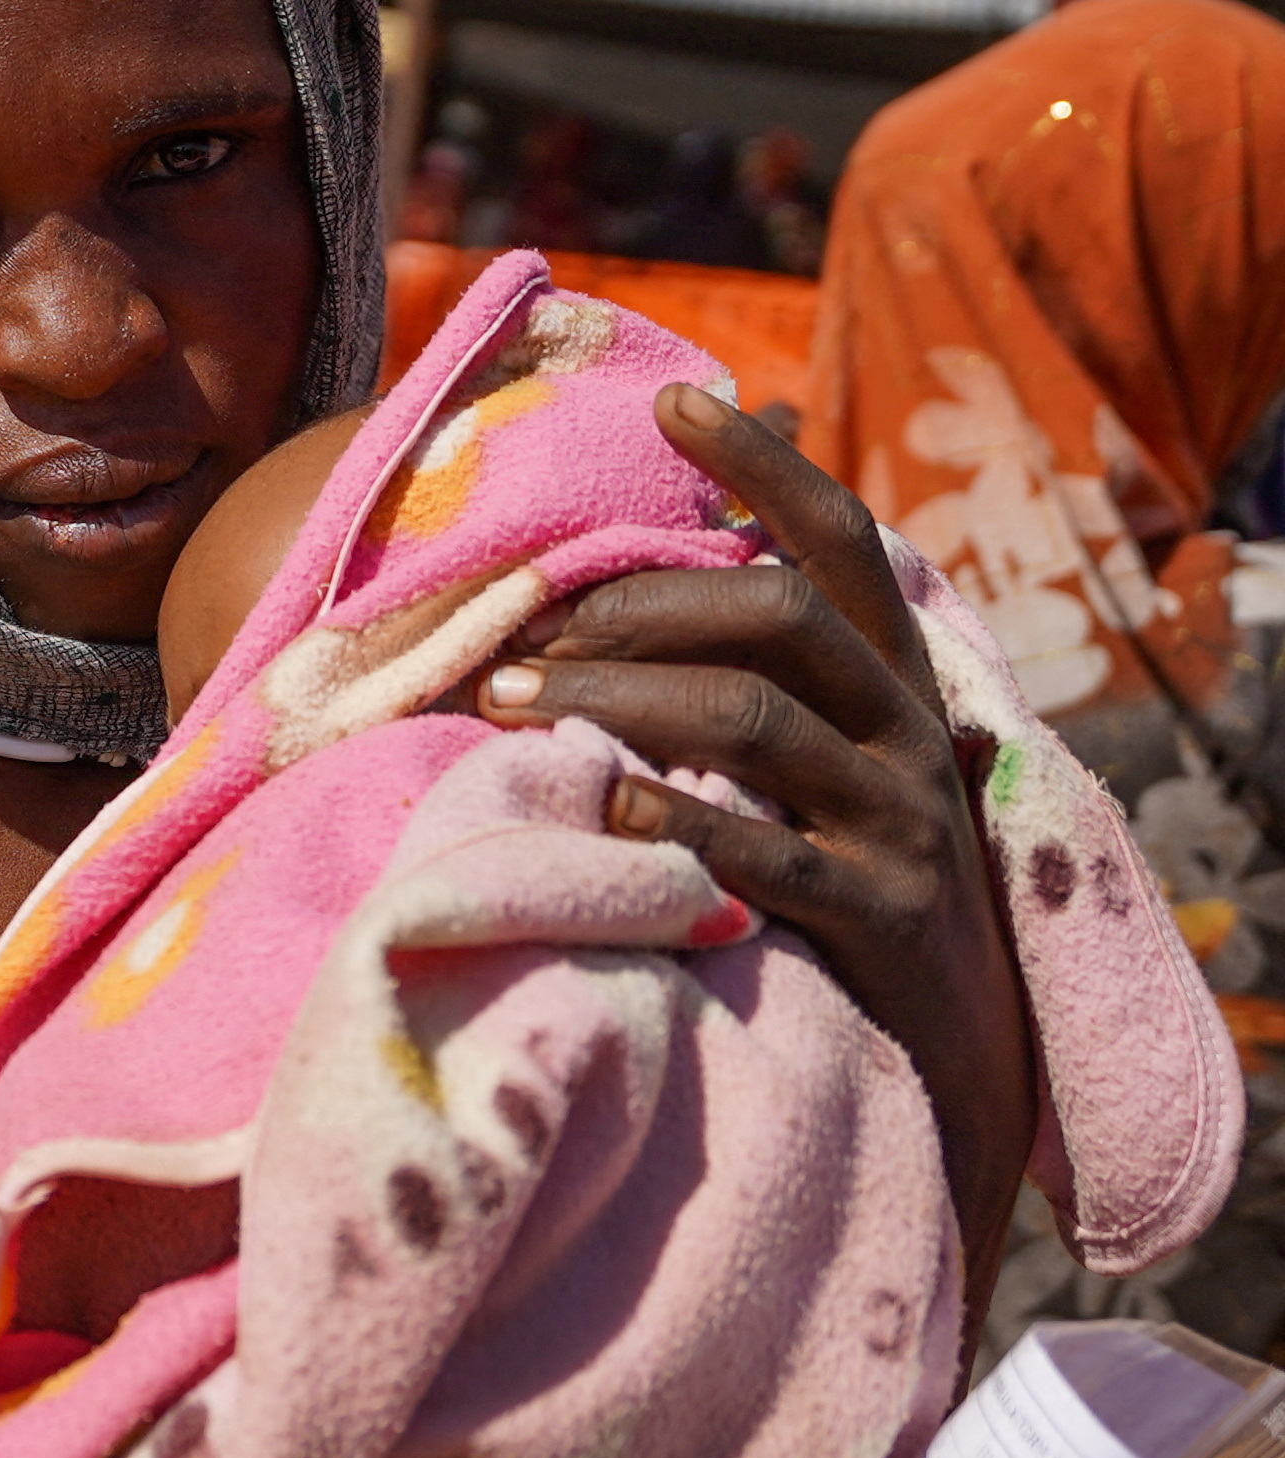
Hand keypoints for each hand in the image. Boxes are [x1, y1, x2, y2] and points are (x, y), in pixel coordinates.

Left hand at [475, 386, 1034, 1322]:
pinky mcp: (879, 915)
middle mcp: (906, 732)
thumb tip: (668, 548)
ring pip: (756, 717)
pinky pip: (763, 853)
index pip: (836, 537)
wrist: (953, 1054)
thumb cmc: (846, 877)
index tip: (671, 403)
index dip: (761, 464)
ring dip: (617, 700)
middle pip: (774, 616)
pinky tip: (591, 810)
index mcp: (891, 678)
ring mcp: (899, 822)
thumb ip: (760, 664)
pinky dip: (669, 824)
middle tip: (510, 635)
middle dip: (634, 608)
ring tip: (504, 708)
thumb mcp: (821, 759)